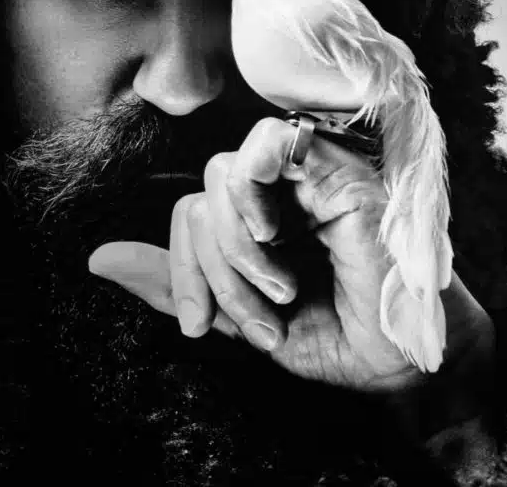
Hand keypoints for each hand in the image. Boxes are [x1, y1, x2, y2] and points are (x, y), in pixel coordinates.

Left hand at [89, 116, 493, 396]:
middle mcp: (272, 194)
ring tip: (280, 287)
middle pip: (199, 196)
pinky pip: (267, 141)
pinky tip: (274, 234)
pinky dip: (253, 188)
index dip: (181, 269)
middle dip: (214, 268)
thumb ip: (179, 282)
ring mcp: (303, 175)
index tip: (198, 326)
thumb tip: (98, 257)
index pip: (188, 214)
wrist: (408, 364)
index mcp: (251, 223)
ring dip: (236, 244)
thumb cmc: (338, 338)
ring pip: (221, 172)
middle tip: (261, 317)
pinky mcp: (335, 166)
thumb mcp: (240, 318)